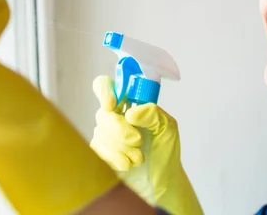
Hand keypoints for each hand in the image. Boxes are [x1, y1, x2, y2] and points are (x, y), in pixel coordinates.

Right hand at [90, 75, 203, 214]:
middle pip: (103, 113)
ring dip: (123, 147)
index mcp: (128, 104)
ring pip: (101, 133)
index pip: (106, 86)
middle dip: (120, 129)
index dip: (104, 90)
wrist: (162, 181)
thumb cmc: (165, 149)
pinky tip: (129, 164)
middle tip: (138, 140)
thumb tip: (131, 113)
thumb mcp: (168, 127)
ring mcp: (105, 136)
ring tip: (139, 157)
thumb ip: (153, 114)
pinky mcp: (100, 154)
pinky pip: (98, 150)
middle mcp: (113, 117)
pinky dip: (116, 158)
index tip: (112, 104)